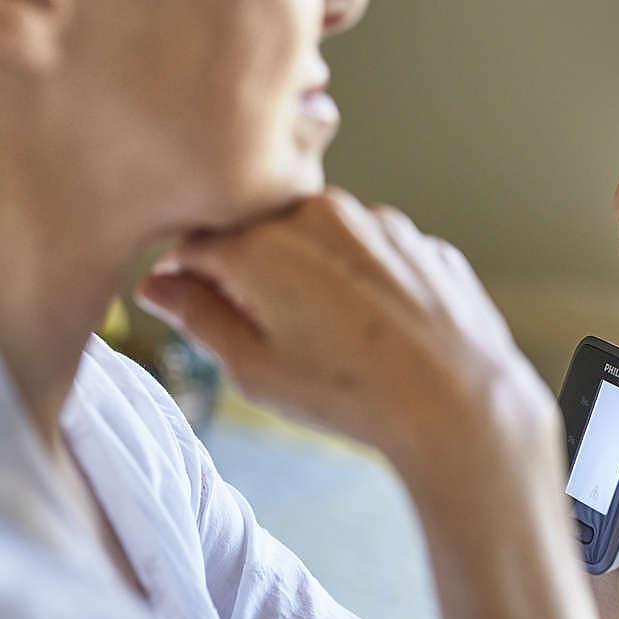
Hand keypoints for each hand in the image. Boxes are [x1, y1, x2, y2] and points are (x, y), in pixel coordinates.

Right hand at [135, 189, 560, 492]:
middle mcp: (321, 214)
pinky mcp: (423, 243)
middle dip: (252, 272)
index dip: (185, 273)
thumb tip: (158, 285)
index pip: (198, 240)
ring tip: (334, 341)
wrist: (459, 403)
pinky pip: (376, 254)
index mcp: (264, 242)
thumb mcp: (254, 369)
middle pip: (262, 233)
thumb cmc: (350, 395)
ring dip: (312, 274)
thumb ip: (198, 315)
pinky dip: (365, 282)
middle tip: (268, 333)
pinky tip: (379, 334)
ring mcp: (381, 224)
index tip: (186, 300)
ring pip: (323, 240)